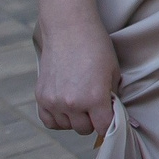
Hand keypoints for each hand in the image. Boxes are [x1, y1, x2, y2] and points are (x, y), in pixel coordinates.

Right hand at [36, 24, 119, 139]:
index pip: (104, 127)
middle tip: (95, 105)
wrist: (69, 29)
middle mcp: (73, 103)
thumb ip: (113, 96)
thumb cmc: (96, 48)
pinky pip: (49, 121)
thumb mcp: (113, 72)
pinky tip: (65, 108)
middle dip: (92, 120)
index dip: (109, 124)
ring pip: (66, 126)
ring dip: (74, 119)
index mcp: (94, 98)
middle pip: (84, 129)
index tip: (110, 118)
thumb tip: (117, 115)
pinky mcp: (41, 97)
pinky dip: (57, 119)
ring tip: (80, 102)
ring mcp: (54, 101)